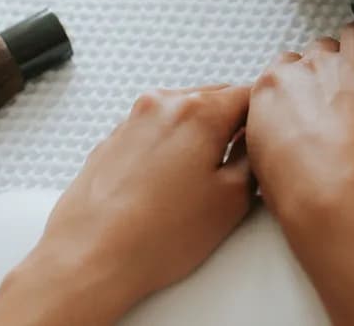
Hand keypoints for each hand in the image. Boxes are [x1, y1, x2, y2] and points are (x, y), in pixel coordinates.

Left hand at [0, 85, 253, 323]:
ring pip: (183, 112)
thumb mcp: (231, 200)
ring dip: (198, 133)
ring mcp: (133, 119)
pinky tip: (166, 185)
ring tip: (197, 180)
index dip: (264, 115)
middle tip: (237, 161)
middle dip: (231, 122)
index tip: (266, 135)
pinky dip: (167, 146)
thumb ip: (253, 158)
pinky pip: (154, 130)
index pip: (249, 93)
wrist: (88, 260)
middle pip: (215, 97)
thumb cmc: (154, 238)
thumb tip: (255, 145)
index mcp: (199, 111)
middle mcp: (164, 104)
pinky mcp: (112, 138)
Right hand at [246, 0, 353, 222]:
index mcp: (273, 87)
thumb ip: (271, 134)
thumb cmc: (306, 197)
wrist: (344, 200)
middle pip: (322, 53)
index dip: (307, 94)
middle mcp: (308, 66)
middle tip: (348, 112)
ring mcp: (350, 59)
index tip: (316, 115)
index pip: (289, 71)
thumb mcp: (266, 169)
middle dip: (334, 76)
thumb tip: (280, 134)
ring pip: (353, 39)